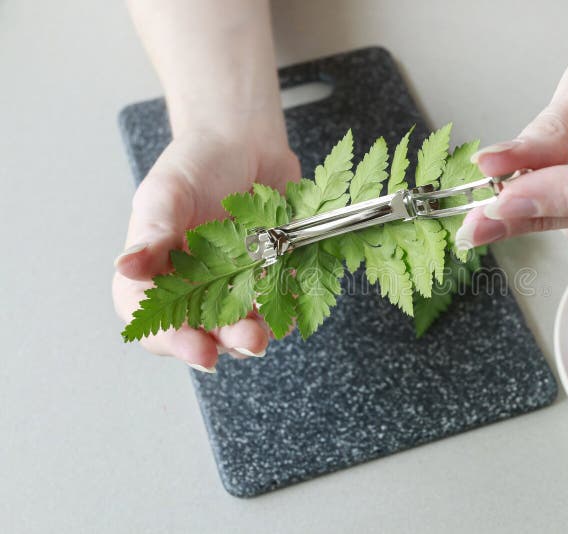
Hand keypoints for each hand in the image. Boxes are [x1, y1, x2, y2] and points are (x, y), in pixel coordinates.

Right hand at [112, 129, 299, 370]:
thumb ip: (152, 231)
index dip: (175, 342)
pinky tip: (296, 307)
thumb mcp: (168, 191)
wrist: (245, 141)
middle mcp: (194, 288)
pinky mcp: (270, 276)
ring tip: (269, 332)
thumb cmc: (197, 162)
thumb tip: (126, 267)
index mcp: (156, 274)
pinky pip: (279, 304)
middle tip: (249, 341)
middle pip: (205, 332)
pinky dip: (287, 310)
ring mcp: (235, 285)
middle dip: (226, 343)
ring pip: (243, 325)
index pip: (156, 323)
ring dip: (257, 334)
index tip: (199, 351)